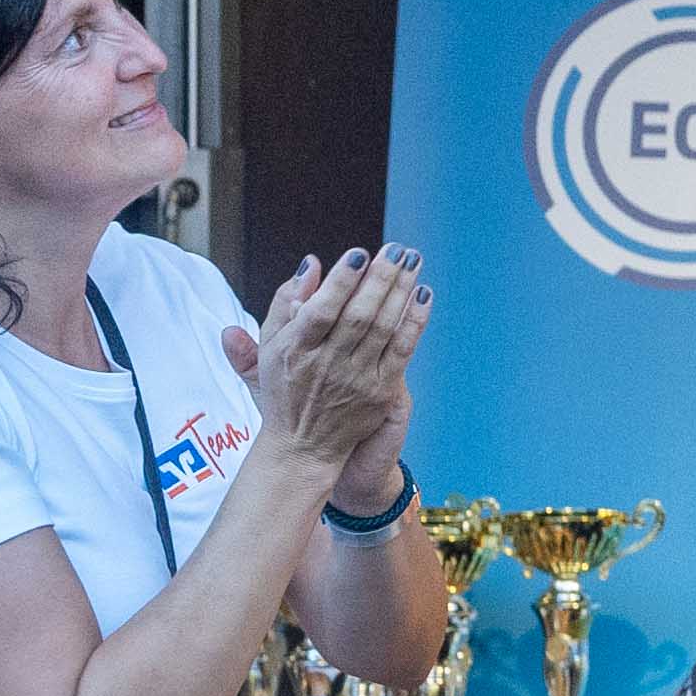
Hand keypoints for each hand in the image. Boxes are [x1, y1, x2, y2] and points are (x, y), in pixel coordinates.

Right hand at [240, 248, 428, 485]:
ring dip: (401, 292)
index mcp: (296, 349)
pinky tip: (424, 295)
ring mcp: (356, 379)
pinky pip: (402, 351)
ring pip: (383, 329)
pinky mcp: (381, 392)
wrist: (303, 446)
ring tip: (413, 261)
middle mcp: (326, 364)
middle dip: (380, 278)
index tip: (359, 255)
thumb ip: (285, 302)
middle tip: (397, 249)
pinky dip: (414, 322)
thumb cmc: (285, 387)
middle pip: (359, 315)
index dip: (341, 282)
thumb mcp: (270, 345)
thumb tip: (312, 264)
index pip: (321, 310)